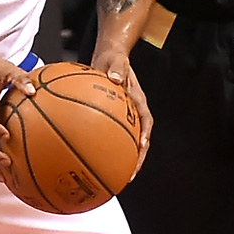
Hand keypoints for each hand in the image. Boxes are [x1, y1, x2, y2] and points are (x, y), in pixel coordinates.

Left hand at [90, 48, 152, 178]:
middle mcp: (133, 112)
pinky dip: (101, 148)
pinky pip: (107, 136)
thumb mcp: (116, 60)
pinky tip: (87, 159)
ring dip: (121, 160)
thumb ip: (116, 68)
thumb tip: (115, 78)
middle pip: (139, 140)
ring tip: (112, 177)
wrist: (110, 57)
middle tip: (129, 176)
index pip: (146, 121)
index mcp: (138, 101)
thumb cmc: (114, 59)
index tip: (141, 148)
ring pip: (125, 142)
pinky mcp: (111, 117)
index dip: (145, 136)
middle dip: (136, 159)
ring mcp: (123, 117)